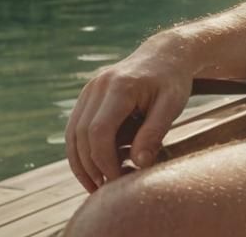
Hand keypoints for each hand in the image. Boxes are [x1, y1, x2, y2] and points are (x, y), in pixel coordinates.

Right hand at [65, 36, 194, 191]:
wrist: (166, 54)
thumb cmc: (173, 81)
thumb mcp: (172, 104)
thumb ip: (155, 132)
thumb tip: (139, 164)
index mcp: (119, 87)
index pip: (100, 131)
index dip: (104, 160)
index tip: (117, 181)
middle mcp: (97, 87)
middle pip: (81, 135)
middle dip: (90, 166)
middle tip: (104, 190)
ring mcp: (89, 90)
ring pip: (72, 134)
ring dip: (80, 163)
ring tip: (96, 186)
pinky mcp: (87, 96)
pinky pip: (75, 128)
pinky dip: (81, 150)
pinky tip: (94, 168)